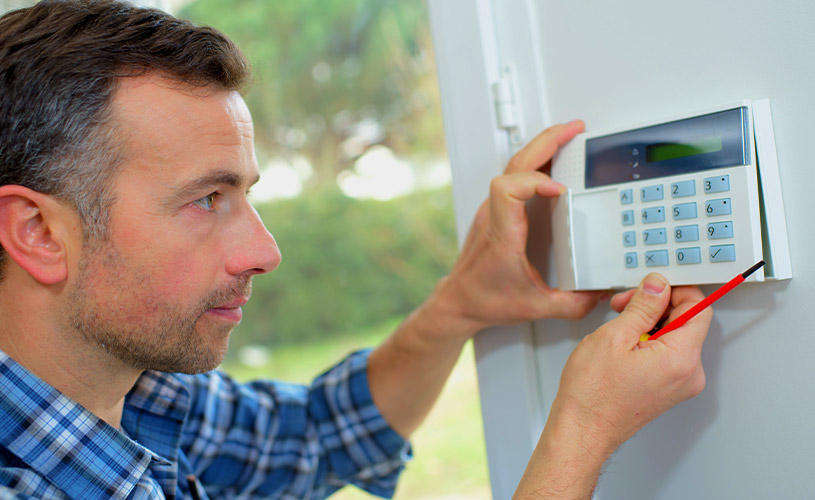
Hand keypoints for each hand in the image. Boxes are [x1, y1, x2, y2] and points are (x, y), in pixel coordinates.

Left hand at [428, 121, 605, 338]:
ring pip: (513, 164)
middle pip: (515, 163)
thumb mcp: (536, 307)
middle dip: (547, 141)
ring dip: (541, 146)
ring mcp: (492, 210)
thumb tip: (600, 293)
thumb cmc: (484, 300)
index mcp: (503, 233)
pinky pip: (514, 175)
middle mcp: (495, 216)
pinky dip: (536, 162)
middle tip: (575, 129)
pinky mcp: (495, 212)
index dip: (536, 180)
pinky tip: (552, 161)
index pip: (508, 187)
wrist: (457, 301)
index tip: (561, 190)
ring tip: (568, 136)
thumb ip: (572, 304)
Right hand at [513, 273, 710, 498]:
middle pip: (686, 321)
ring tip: (618, 328)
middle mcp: (688, 373)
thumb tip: (658, 286)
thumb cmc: (593, 393)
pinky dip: (648, 341)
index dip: (675, 291)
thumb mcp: (614, 336)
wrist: (583, 429)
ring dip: (649, 323)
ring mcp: (679, 383)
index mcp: (681, 358)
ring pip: (675, 337)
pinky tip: (623, 344)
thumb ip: (643, 306)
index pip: (698, 308)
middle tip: (624, 305)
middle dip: (656, 306)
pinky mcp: (668, 389)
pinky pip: (667, 354)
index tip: (652, 287)